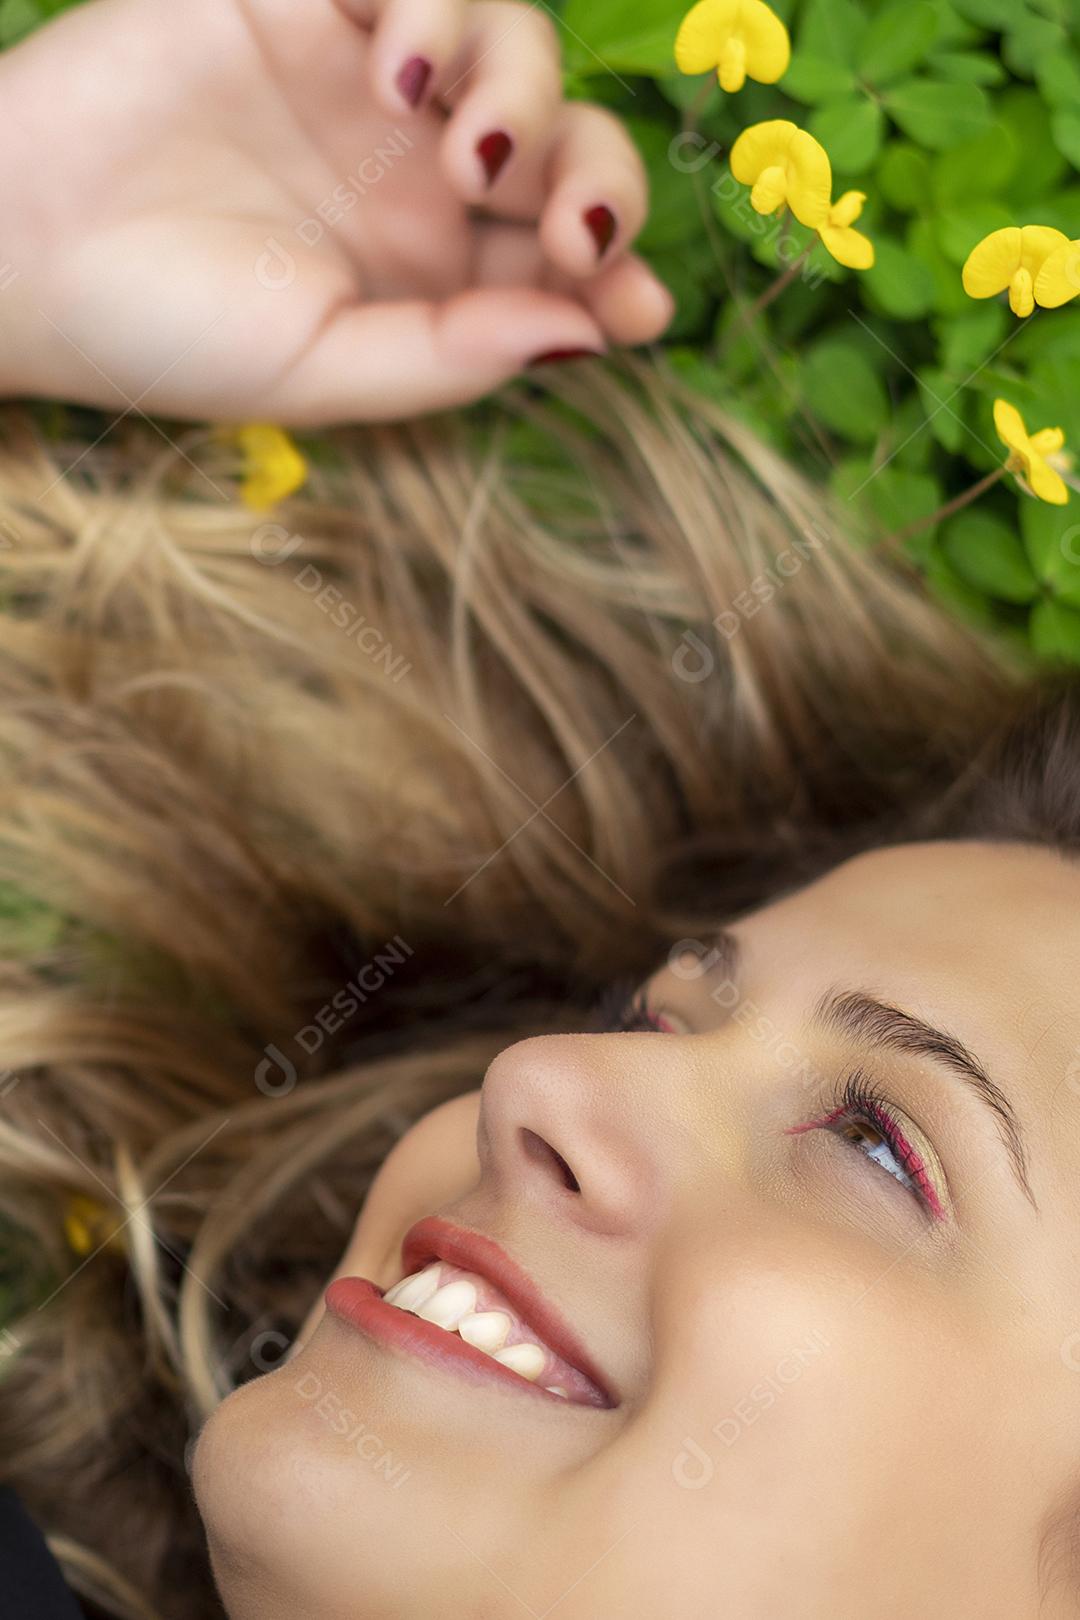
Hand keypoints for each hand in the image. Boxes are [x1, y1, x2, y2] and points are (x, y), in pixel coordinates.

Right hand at [0, 0, 673, 424]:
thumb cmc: (168, 331)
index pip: (560, 257)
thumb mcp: (324, 372)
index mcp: (433, 274)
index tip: (644, 306)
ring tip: (459, 142)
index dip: (619, 270)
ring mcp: (370, 82)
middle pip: (566, 142)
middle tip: (566, 228)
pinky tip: (395, 68)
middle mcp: (418, 176)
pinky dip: (435, 2)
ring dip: (521, 87)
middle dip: (595, 179)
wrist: (23, 247)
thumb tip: (587, 336)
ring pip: (514, 42)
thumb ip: (453, 357)